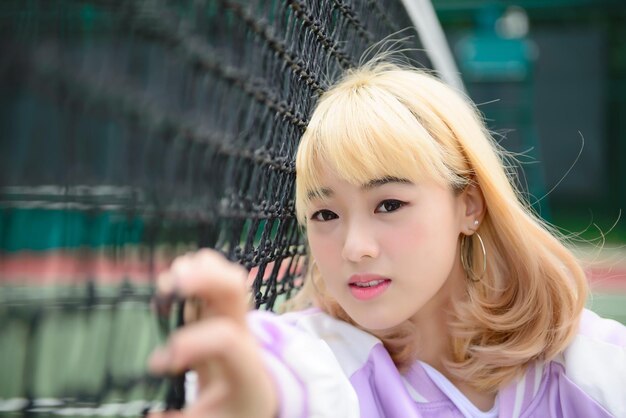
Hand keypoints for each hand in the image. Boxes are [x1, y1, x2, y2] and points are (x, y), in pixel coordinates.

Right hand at [148, 249, 277, 417]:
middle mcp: (244, 335)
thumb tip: (151, 416)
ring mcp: (234, 318)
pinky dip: (193, 270)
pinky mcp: (220, 311)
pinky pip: (214, 277)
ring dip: (197, 270)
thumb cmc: (235, 411)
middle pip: (235, 289)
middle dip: (203, 278)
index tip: (156, 364)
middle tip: (167, 286)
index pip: (227, 340)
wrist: (258, 400)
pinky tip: (172, 282)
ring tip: (168, 282)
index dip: (189, 344)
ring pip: (226, 275)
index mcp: (246, 369)